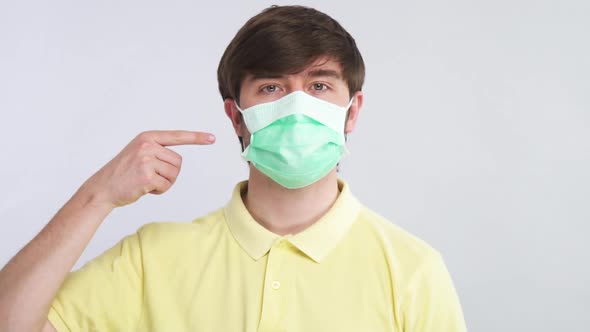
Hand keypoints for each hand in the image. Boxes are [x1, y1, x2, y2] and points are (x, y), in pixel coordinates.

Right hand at [82, 130, 214, 207]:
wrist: (102, 188)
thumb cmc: (123, 173)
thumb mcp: (139, 153)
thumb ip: (157, 151)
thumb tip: (178, 161)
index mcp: (147, 137)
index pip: (177, 136)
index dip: (197, 138)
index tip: (212, 138)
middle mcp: (147, 145)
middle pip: (178, 162)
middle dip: (169, 173)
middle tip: (149, 176)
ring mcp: (146, 159)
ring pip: (174, 174)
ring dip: (164, 182)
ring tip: (145, 181)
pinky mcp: (146, 175)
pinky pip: (166, 185)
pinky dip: (159, 191)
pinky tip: (144, 188)